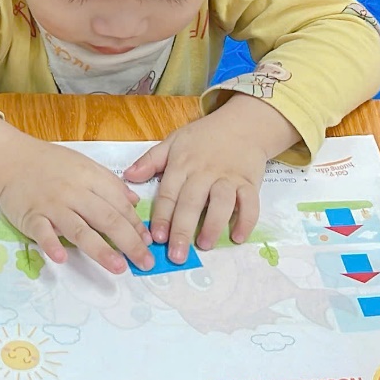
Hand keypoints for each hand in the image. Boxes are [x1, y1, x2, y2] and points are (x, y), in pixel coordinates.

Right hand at [0, 118, 152, 274]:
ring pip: (79, 229)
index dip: (136, 225)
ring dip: (100, 249)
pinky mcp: (30, 216)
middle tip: (145, 263)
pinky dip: (51, 244)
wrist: (9, 159)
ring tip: (119, 267)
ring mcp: (52, 206)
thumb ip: (109, 183)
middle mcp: (74, 193)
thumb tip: (134, 202)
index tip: (148, 243)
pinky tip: (61, 257)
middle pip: (107, 219)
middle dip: (130, 242)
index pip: (119, 204)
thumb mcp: (84, 164)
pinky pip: (42, 232)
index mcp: (90, 179)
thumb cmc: (49, 163)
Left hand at [124, 95, 294, 263]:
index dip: (162, 216)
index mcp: (182, 164)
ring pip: (221, 203)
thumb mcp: (173, 142)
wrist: (243, 124)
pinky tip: (238, 237)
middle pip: (191, 202)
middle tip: (176, 254)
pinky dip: (246, 220)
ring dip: (212, 225)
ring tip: (204, 245)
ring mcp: (228, 177)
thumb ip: (151, 161)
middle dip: (182, 229)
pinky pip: (250, 203)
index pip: (168, 193)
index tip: (156, 238)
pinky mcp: (249, 182)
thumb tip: (128, 176)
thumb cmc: (203, 137)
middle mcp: (204, 172)